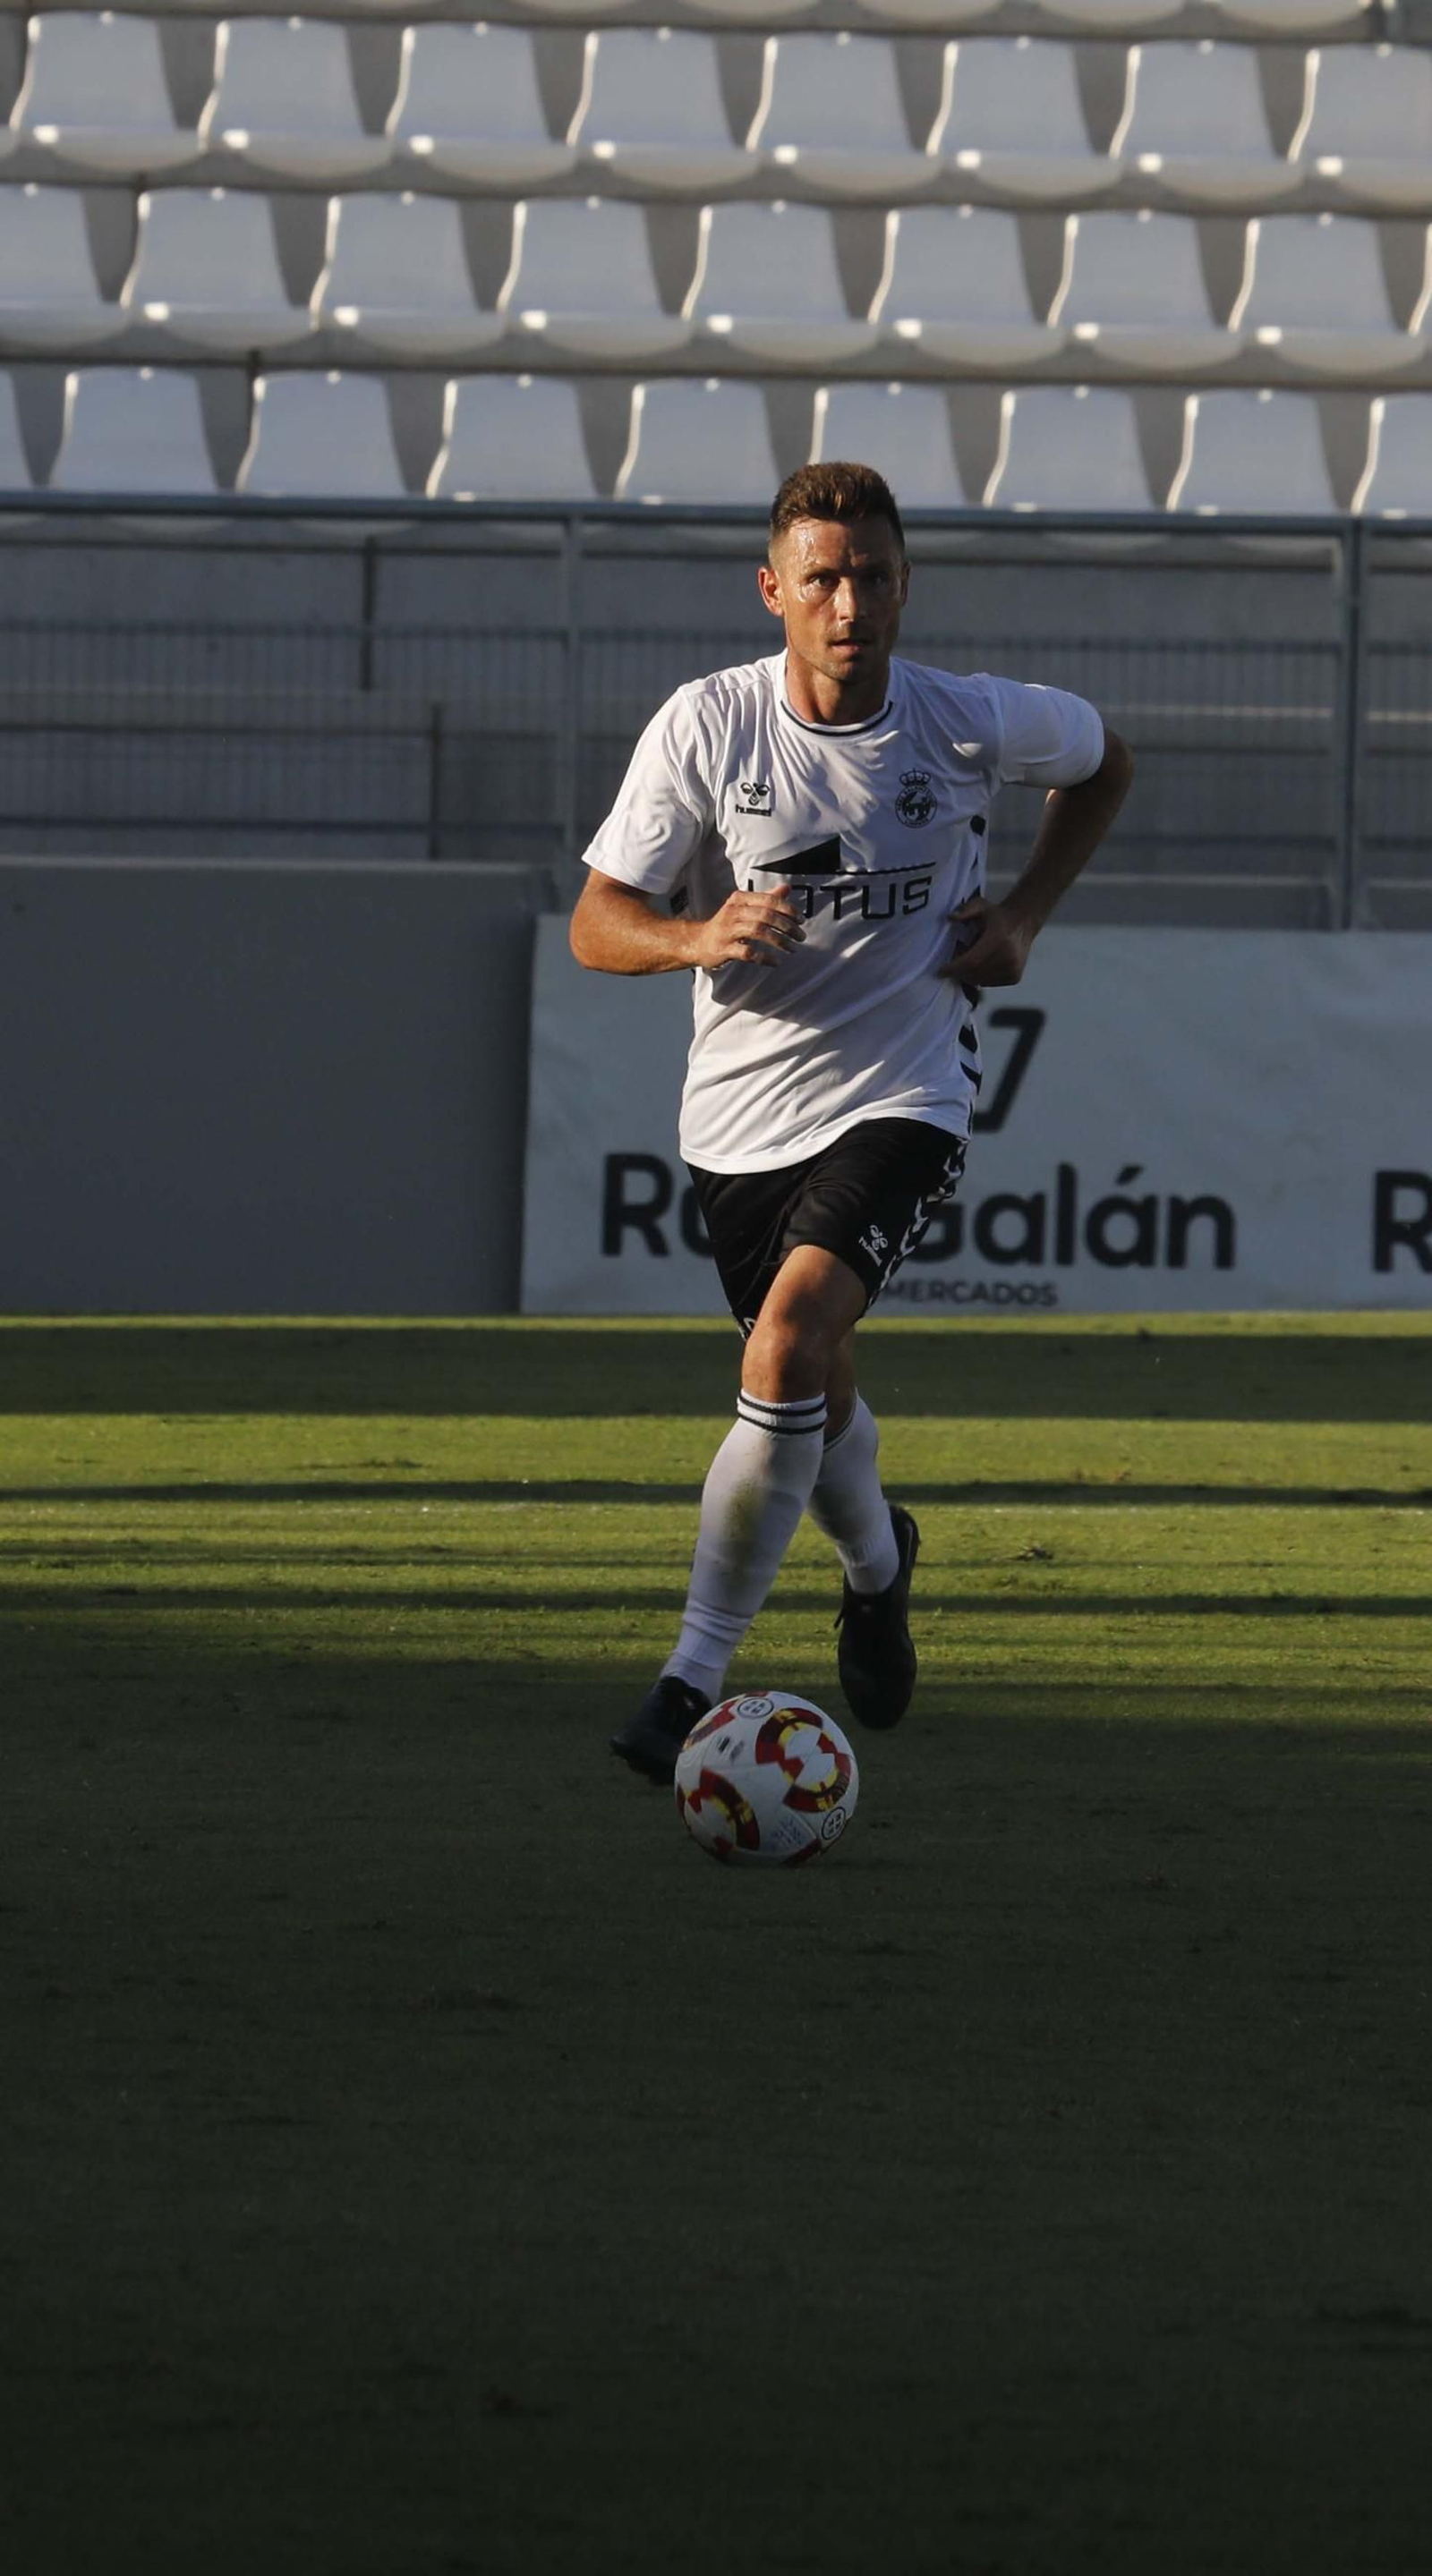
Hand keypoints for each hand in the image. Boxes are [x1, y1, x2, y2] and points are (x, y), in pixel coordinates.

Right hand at [690, 883, 805, 970]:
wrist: (699, 941)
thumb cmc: (727, 924)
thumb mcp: (745, 907)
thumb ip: (766, 898)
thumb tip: (787, 888)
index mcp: (740, 899)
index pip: (770, 900)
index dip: (789, 910)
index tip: (801, 920)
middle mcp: (733, 912)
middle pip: (766, 915)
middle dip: (787, 926)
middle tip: (801, 937)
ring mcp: (728, 930)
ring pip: (758, 931)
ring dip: (779, 941)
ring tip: (792, 948)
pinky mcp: (724, 949)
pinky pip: (747, 952)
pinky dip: (764, 958)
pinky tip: (775, 961)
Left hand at [938, 894, 1037, 999]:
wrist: (1024, 923)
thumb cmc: (998, 916)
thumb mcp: (981, 906)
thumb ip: (966, 910)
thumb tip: (950, 917)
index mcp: (999, 939)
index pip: (971, 961)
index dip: (954, 968)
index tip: (941, 971)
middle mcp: (1008, 956)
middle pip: (974, 974)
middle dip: (959, 972)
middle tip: (953, 962)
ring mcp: (1013, 969)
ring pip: (980, 981)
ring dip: (969, 975)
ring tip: (968, 961)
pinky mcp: (1014, 977)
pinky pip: (989, 983)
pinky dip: (980, 977)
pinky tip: (980, 965)